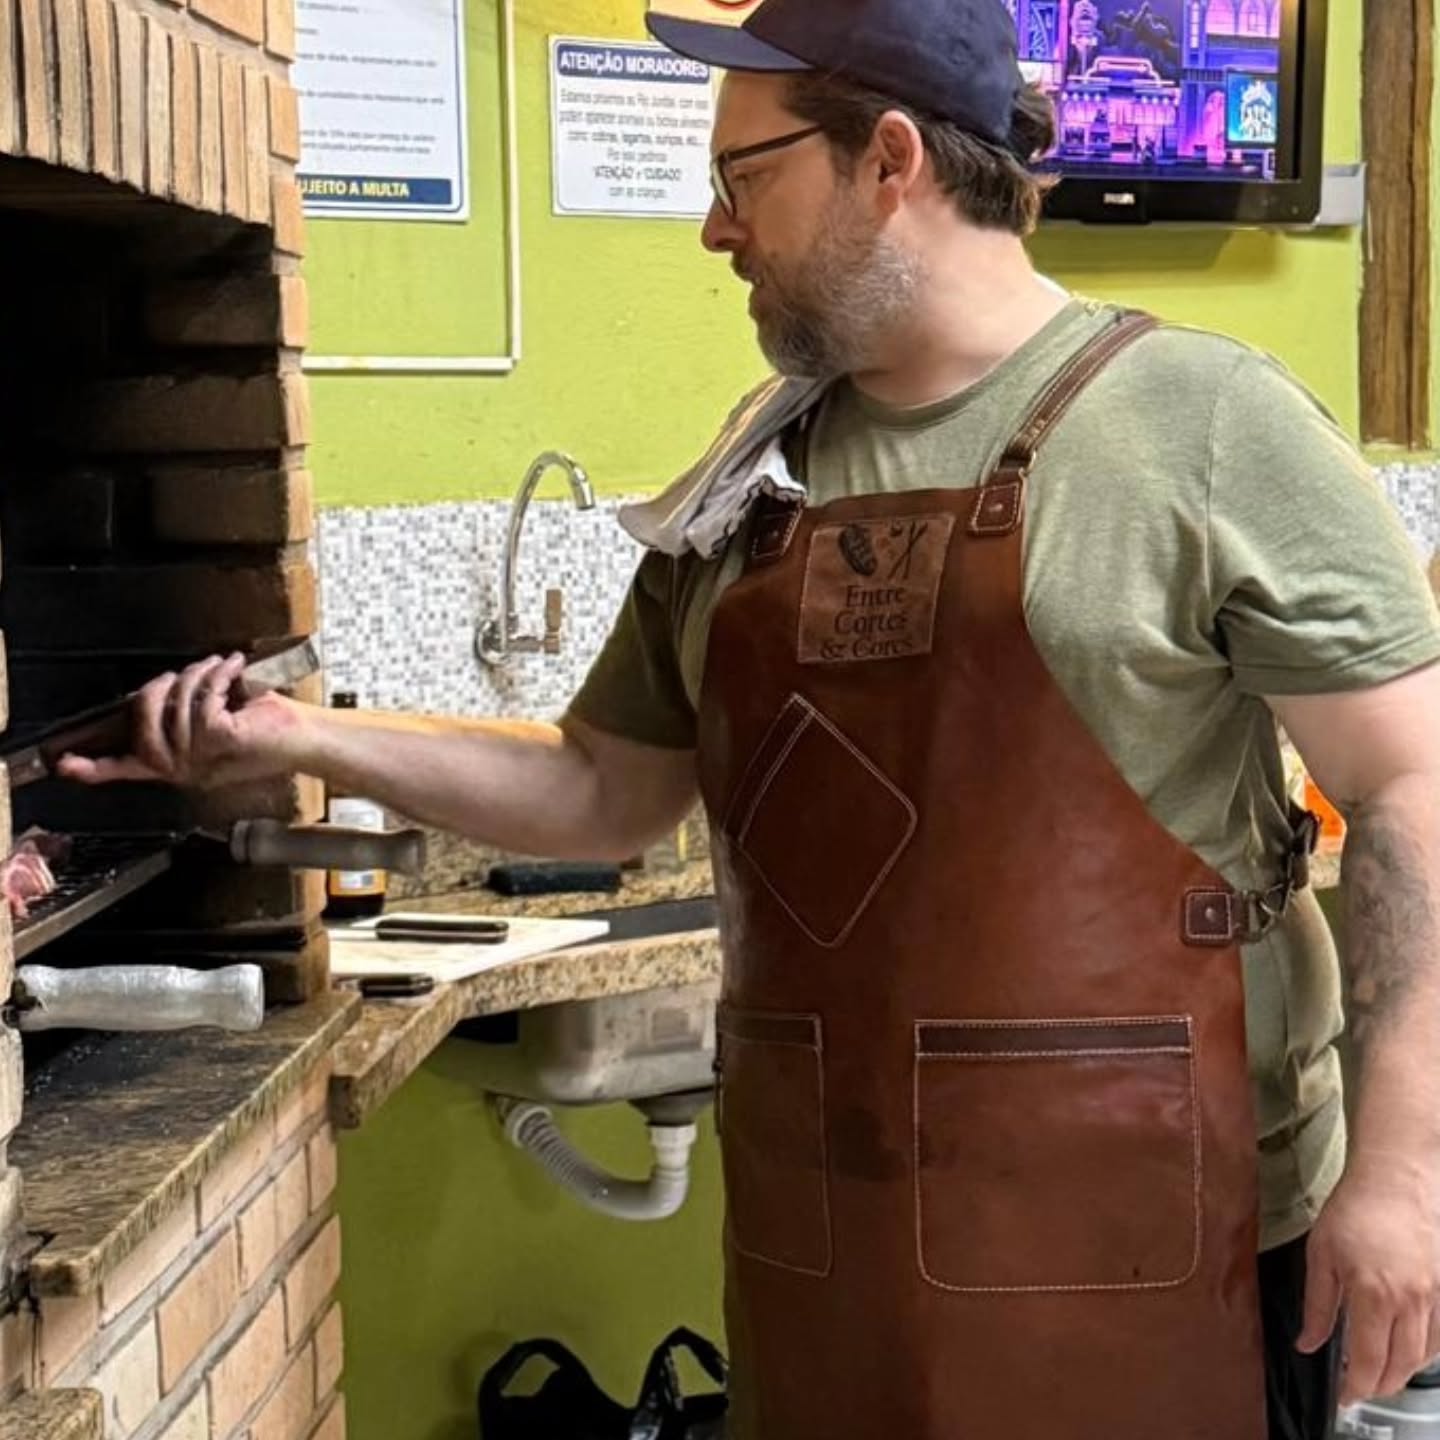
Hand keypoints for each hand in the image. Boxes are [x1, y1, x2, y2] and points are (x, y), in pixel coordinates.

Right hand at [55, 653, 307, 789]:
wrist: (306, 738)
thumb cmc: (266, 727)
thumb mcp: (217, 720)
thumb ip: (184, 715)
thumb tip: (159, 691)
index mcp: (178, 765)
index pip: (127, 770)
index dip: (95, 766)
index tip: (64, 764)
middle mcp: (183, 769)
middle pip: (142, 722)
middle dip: (159, 687)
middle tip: (186, 671)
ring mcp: (200, 757)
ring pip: (175, 703)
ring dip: (200, 675)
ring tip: (222, 668)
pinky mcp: (218, 738)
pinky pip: (202, 696)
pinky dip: (219, 675)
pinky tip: (235, 670)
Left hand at [1298, 1161, 1439, 1403]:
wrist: (1396, 1179)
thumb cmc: (1354, 1210)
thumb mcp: (1321, 1255)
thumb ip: (1317, 1305)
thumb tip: (1308, 1343)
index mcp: (1374, 1295)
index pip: (1368, 1360)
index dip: (1356, 1386)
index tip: (1344, 1396)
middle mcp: (1411, 1303)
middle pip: (1400, 1365)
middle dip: (1379, 1385)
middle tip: (1360, 1389)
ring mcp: (1434, 1297)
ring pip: (1424, 1355)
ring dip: (1401, 1372)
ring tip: (1378, 1374)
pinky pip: (1439, 1336)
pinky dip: (1423, 1352)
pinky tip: (1406, 1351)